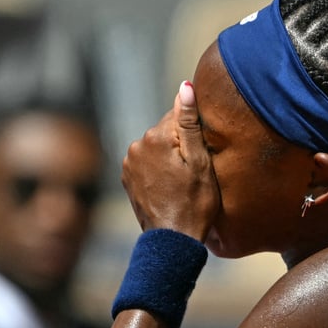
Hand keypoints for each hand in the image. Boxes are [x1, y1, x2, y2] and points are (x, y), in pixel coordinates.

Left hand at [121, 81, 219, 239]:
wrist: (173, 240)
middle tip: (193, 171)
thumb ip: (189, 122)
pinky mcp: (127, 177)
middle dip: (180, 144)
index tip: (201, 153)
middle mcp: (136, 145)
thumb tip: (184, 87)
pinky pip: (147, 162)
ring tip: (182, 181)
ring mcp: (129, 162)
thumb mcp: (200, 162)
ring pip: (157, 146)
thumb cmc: (194, 203)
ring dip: (169, 156)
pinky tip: (169, 186)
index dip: (194, 133)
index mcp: (155, 138)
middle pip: (166, 130)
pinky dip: (158, 168)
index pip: (179, 115)